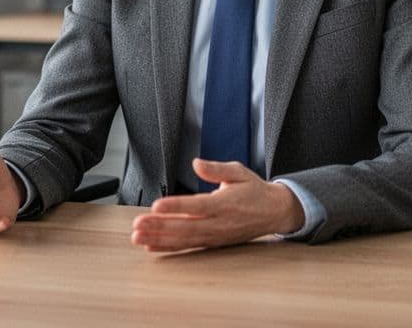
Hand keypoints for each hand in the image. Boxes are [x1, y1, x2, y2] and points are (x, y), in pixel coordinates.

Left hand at [129, 159, 305, 252]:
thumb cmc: (255, 191)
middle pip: (185, 227)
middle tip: (137, 226)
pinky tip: (151, 247)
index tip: (156, 206)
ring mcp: (215, 236)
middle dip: (159, 227)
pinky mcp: (213, 243)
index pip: (197, 206)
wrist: (274, 213)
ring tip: (138, 238)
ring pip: (183, 240)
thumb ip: (216, 169)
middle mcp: (218, 223)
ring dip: (159, 240)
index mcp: (225, 203)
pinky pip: (188, 247)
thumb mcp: (239, 172)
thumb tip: (196, 163)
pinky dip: (169, 248)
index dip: (176, 206)